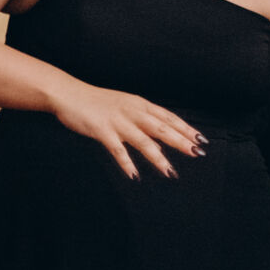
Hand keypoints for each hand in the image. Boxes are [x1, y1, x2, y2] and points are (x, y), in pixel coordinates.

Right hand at [52, 83, 204, 180]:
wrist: (69, 94)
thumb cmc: (96, 102)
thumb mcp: (124, 106)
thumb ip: (141, 121)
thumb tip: (160, 139)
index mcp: (139, 104)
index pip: (168, 117)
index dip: (185, 128)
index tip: (201, 139)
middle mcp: (132, 111)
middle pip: (162, 128)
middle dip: (180, 141)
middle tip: (196, 152)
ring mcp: (118, 121)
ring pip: (143, 141)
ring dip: (158, 158)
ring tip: (170, 172)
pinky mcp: (102, 130)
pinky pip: (117, 149)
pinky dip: (127, 163)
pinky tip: (135, 175)